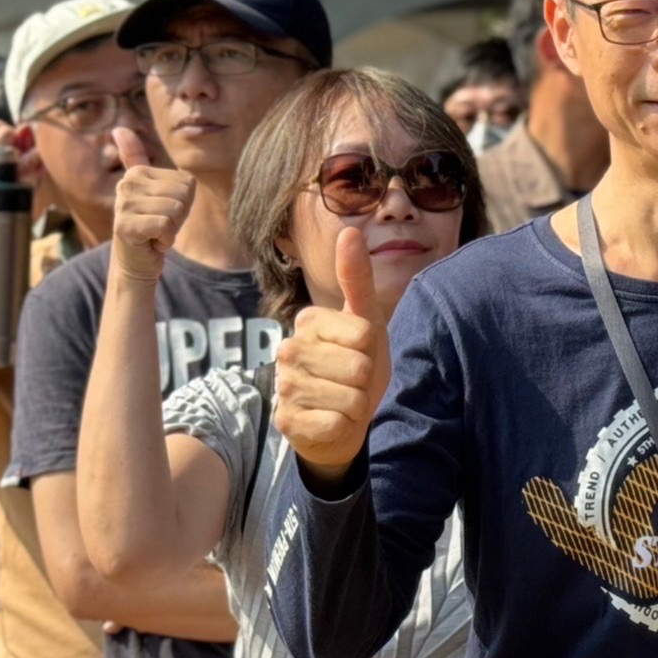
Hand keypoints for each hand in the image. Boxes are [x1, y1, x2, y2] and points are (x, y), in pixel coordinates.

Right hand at [109, 126, 195, 282]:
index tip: (163, 213)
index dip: (183, 205)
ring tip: (154, 234)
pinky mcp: (125, 226)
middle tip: (159, 226)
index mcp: (138, 173)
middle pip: (183, 196)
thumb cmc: (150, 228)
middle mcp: (127, 184)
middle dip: (178, 218)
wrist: (135, 263)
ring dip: (171, 231)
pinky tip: (151, 243)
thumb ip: (137, 160)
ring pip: (175, 211)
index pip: (188, 183)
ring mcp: (124, 205)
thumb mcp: (153, 193)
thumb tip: (118, 129)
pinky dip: (165, 241)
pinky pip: (166, 226)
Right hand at [275, 228, 389, 483]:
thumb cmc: (356, 365)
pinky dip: (343, 426)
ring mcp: (284, 387)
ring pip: (350, 399)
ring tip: (343, 401)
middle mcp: (287, 349)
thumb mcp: (366, 321)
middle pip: (358, 368)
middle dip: (365, 381)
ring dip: (356, 406)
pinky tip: (331, 421)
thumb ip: (357, 278)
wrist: (343, 420)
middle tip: (352, 383)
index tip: (360, 354)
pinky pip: (336, 424)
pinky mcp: (286, 422)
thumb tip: (350, 230)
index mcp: (307, 320)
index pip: (364, 334)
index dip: (372, 350)